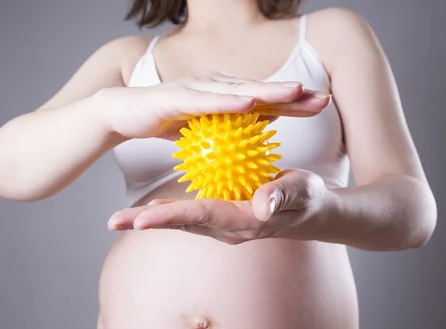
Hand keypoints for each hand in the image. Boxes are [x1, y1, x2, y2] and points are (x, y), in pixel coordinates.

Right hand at [96, 72, 331, 139]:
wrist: (122, 113)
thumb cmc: (164, 120)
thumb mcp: (205, 128)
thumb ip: (233, 124)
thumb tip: (263, 123)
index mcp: (224, 93)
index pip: (265, 98)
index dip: (294, 101)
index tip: (323, 104)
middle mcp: (215, 85)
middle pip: (260, 89)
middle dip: (293, 92)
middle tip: (323, 98)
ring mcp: (197, 87)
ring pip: (238, 89)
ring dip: (268, 90)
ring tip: (296, 92)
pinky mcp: (177, 95)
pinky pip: (207, 99)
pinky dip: (229, 100)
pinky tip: (250, 102)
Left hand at [107, 169, 329, 244]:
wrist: (309, 213)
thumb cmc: (308, 199)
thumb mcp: (301, 191)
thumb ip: (281, 196)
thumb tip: (260, 205)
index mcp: (242, 221)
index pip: (202, 216)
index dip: (172, 216)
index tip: (142, 219)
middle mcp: (226, 228)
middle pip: (181, 223)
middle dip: (146, 223)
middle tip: (112, 222)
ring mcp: (222, 224)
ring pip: (180, 221)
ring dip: (149, 220)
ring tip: (117, 219)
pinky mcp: (221, 216)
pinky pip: (189, 215)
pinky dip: (166, 213)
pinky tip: (146, 211)